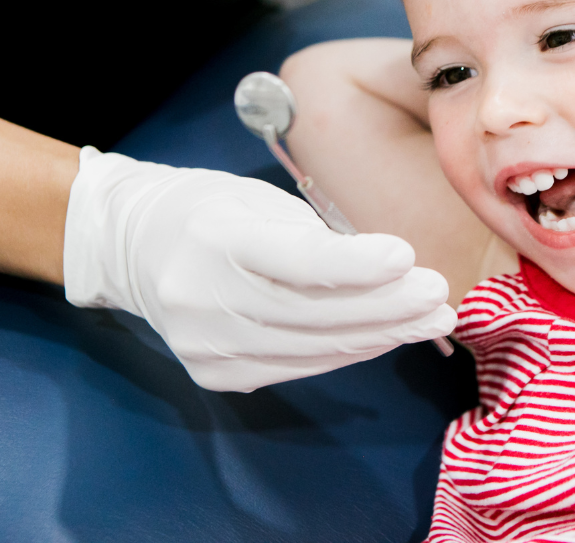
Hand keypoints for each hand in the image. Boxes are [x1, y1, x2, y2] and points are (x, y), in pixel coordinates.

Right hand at [63, 148, 455, 391]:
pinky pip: (299, 366)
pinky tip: (387, 334)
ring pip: (313, 348)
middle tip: (438, 295)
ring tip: (430, 318)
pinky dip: (348, 350)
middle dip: (387, 306)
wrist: (136, 248)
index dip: (355, 265)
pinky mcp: (215, 373)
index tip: (407, 257)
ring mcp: (206, 344)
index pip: (296, 260)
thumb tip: (392, 272)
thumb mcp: (259, 201)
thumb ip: (317, 237)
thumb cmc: (212, 211)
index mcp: (215, 237)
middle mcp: (203, 297)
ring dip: (381, 334)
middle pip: (313, 313)